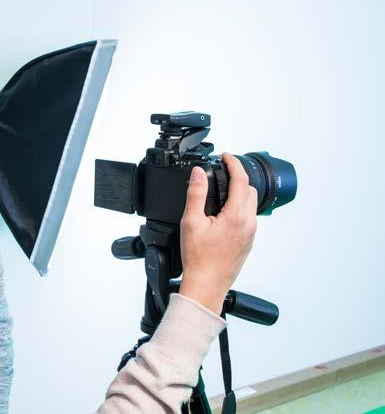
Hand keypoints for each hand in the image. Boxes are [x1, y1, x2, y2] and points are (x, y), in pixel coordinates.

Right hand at [178, 153, 257, 314]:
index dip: (233, 163)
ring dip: (239, 192)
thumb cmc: (199, 259)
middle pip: (249, 190)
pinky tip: (224, 212)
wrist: (207, 285)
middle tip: (223, 171)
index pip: (241, 180)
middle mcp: (248, 224)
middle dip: (238, 177)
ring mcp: (251, 234)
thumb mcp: (191, 222)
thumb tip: (198, 173)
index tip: (226, 156)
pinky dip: (239, 207)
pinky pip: (248, 217)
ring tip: (222, 190)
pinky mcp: (248, 242)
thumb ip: (196, 194)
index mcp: (236, 216)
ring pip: (250, 204)